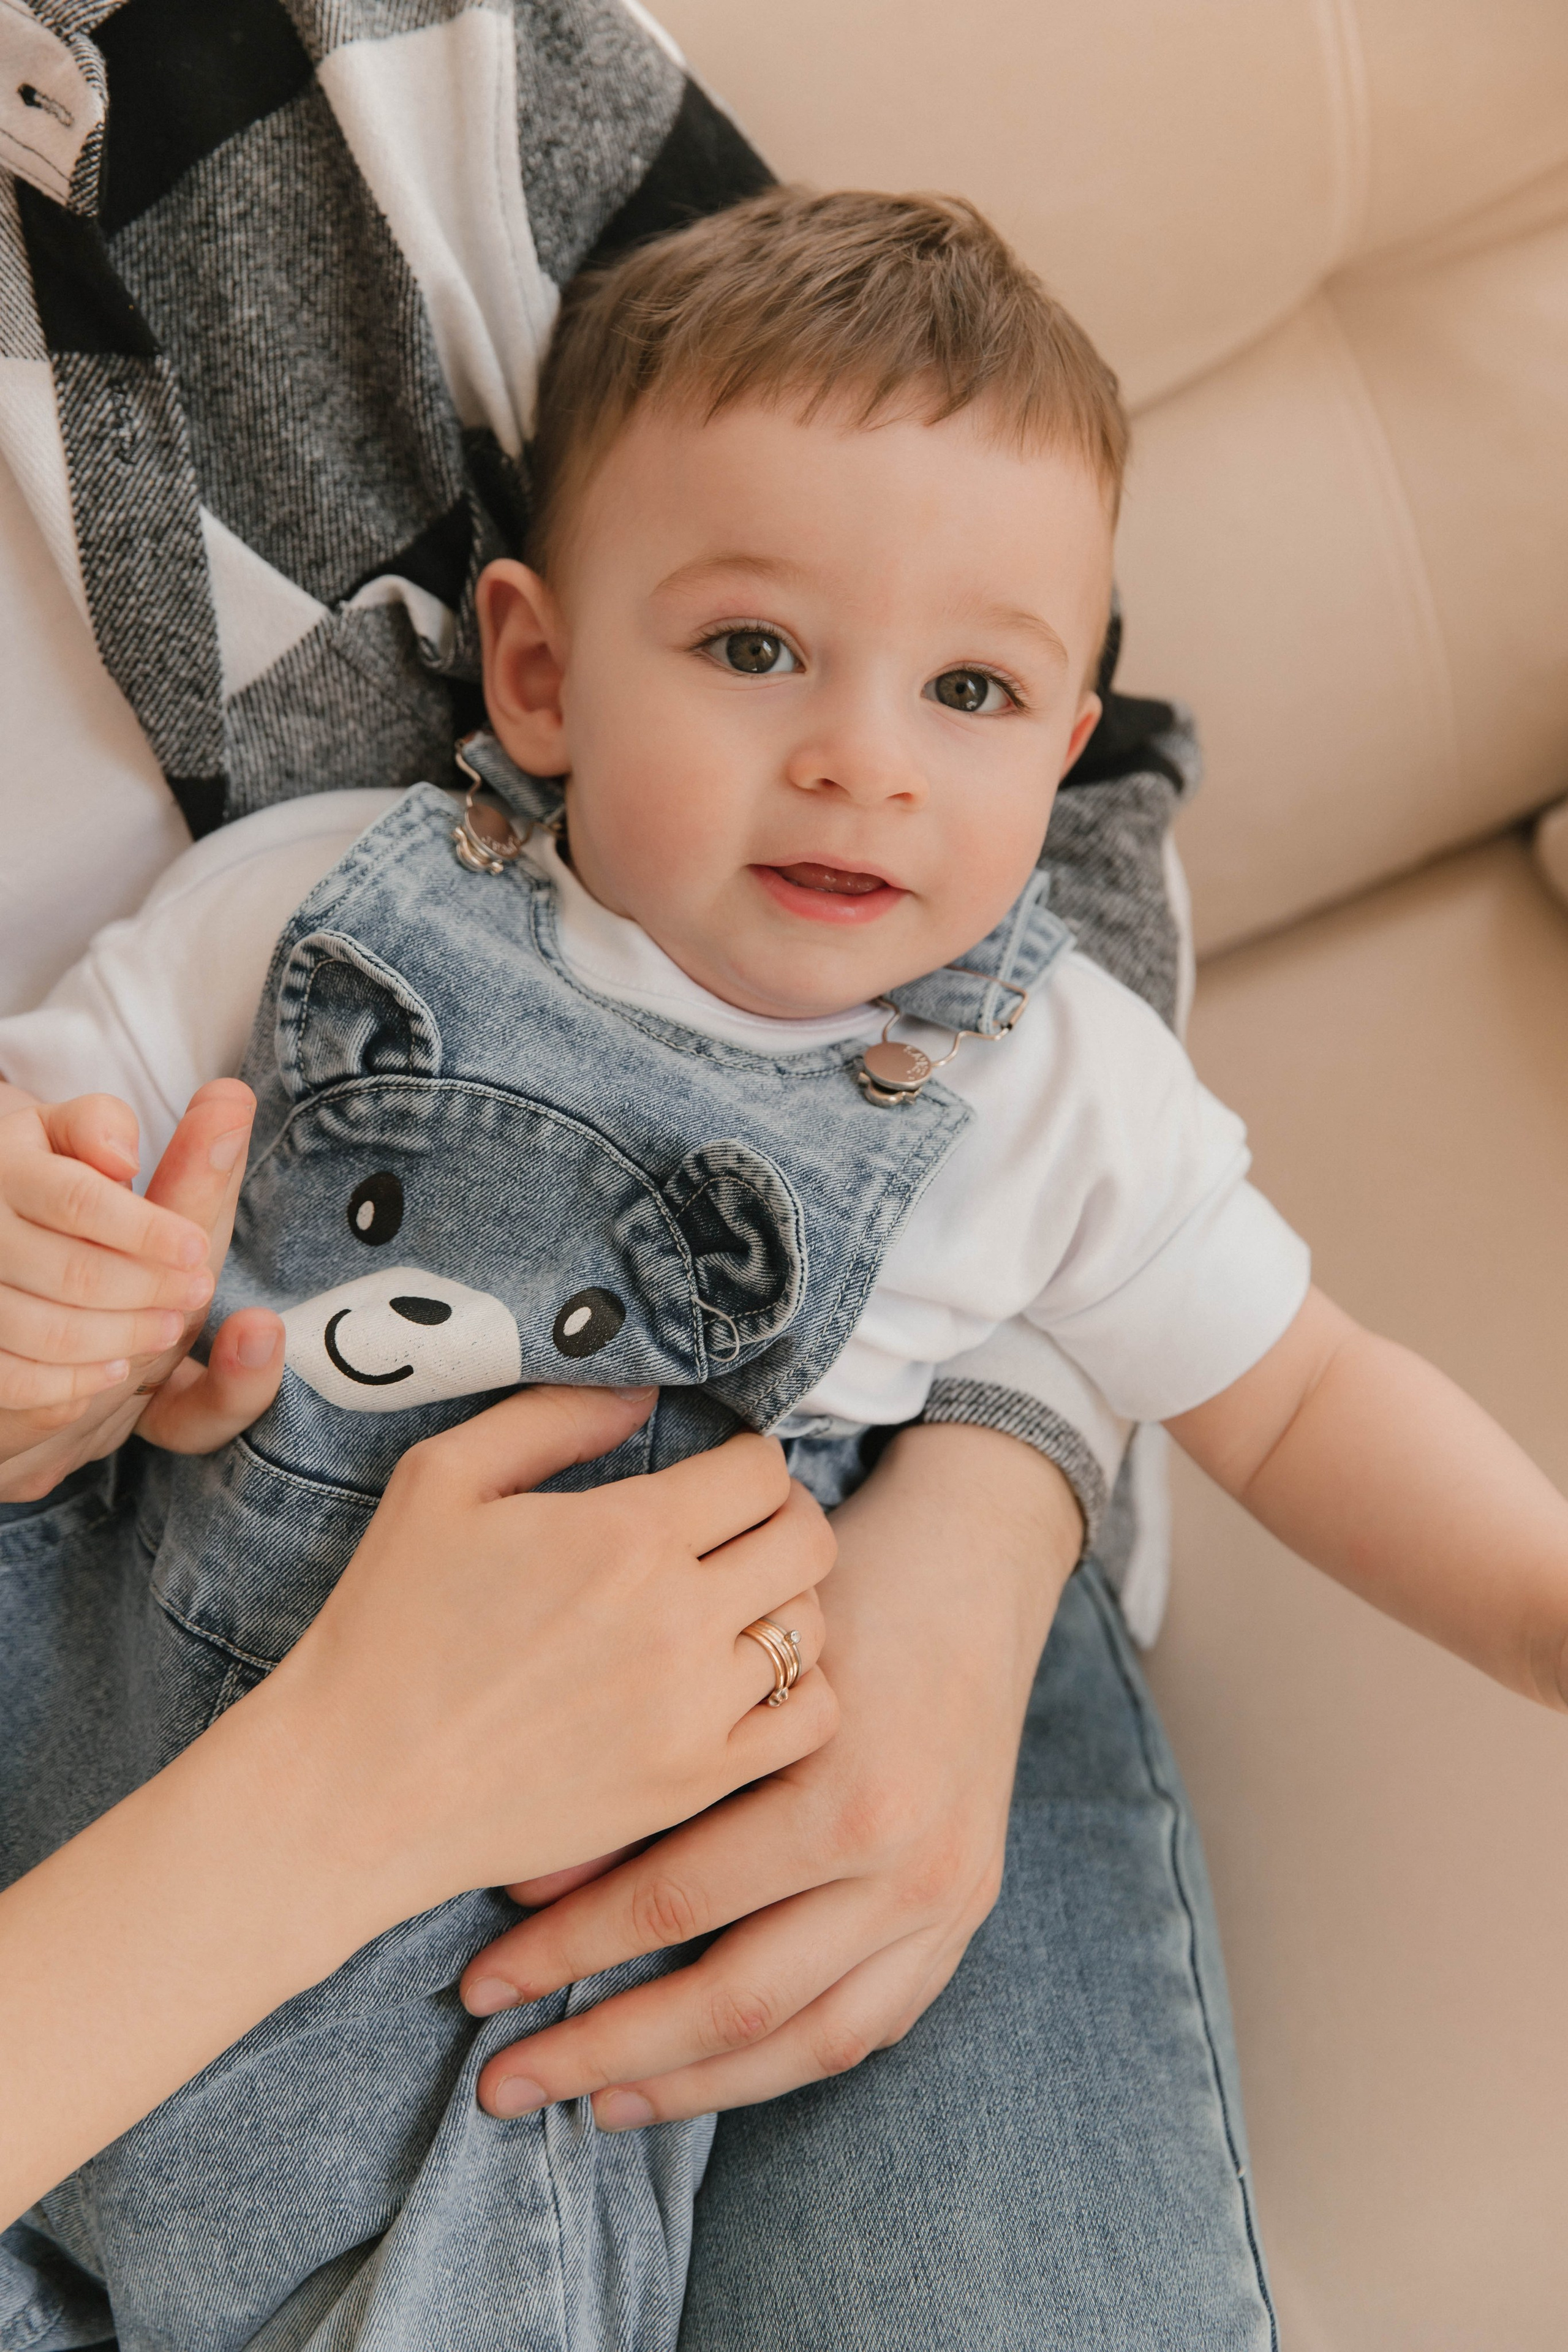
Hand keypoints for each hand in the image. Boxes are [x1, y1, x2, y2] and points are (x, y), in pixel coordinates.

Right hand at [0, 1081, 266, 1499]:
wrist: (1, 1257)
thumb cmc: (62, 1197)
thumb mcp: (81, 1147)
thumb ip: (115, 1127)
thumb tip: (211, 1101)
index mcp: (11, 1162)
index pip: (79, 1200)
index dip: (147, 1231)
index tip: (196, 1252)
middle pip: (73, 1273)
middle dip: (148, 1288)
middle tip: (194, 1294)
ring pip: (44, 1330)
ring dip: (121, 1336)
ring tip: (165, 1328)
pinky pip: (11, 1379)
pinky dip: (69, 1383)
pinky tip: (112, 1371)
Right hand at [0, 1383, 838, 2220]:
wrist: (355, 1787)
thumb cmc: (386, 1624)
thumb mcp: (440, 1480)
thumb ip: (551, 1416)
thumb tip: (645, 1393)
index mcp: (625, 1532)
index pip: (761, 1468)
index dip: (747, 1460)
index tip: (718, 1476)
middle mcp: (677, 1616)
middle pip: (808, 1539)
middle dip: (783, 1518)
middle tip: (739, 1531)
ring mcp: (692, 1708)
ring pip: (813, 1629)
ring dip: (787, 1603)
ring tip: (737, 1605)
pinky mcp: (691, 1783)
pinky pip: (809, 1722)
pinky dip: (796, 1692)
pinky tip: (745, 1680)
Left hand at [456, 1421, 1081, 2125]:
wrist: (974, 1564)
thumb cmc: (837, 1593)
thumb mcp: (736, 1660)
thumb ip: (648, 1773)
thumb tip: (522, 1887)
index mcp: (846, 1790)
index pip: (679, 1903)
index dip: (567, 1951)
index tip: (479, 1984)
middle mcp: (906, 1863)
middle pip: (737, 1999)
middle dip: (606, 2048)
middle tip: (503, 2084)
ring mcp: (947, 1901)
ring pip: (806, 2041)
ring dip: (690, 2086)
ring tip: (595, 2105)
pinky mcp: (965, 1915)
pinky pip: (868, 2027)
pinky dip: (782, 2064)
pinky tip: (706, 2075)